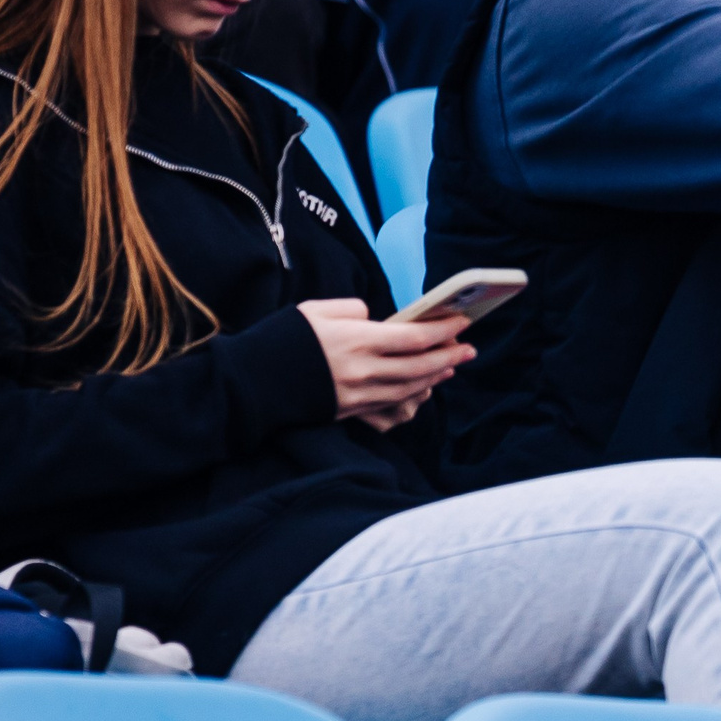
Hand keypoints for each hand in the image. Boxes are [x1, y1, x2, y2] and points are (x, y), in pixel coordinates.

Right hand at [297, 297, 472, 429]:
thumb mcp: (316, 310)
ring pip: (410, 388)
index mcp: (357, 340)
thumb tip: (375, 318)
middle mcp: (362, 371)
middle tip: (470, 348)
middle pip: (420, 366)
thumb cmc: (283, 340)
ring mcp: (358, 395)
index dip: (443, 331)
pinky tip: (425, 386)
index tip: (462, 322)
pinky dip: (414, 394)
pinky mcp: (350, 411)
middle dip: (450, 356)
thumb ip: (352, 309)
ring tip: (453, 365)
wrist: (250, 384)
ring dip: (437, 376)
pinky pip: (392, 404)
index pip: (414, 337)